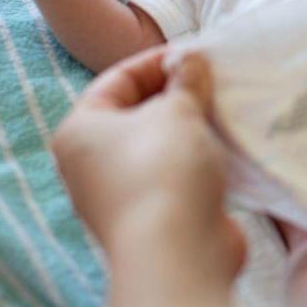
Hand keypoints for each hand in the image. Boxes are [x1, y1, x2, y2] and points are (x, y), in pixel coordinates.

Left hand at [51, 47, 243, 278]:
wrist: (176, 253)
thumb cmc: (164, 169)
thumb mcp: (178, 110)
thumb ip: (187, 81)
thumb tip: (192, 60)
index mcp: (79, 131)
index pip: (117, 79)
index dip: (158, 61)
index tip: (197, 54)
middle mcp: (90, 164)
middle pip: (137, 113)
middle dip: (178, 95)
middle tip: (215, 82)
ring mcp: (120, 195)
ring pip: (159, 146)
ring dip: (192, 128)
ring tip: (225, 111)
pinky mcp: (152, 218)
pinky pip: (175, 175)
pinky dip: (198, 160)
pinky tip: (227, 149)